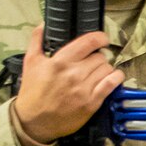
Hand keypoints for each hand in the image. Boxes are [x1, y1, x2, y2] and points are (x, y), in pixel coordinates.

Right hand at [13, 26, 122, 143]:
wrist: (33, 121)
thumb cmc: (32, 92)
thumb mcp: (30, 63)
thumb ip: (36, 41)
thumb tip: (42, 25)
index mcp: (60, 62)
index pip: (89, 42)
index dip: (99, 38)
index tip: (101, 39)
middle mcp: (74, 74)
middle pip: (100, 56)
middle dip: (98, 57)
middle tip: (92, 62)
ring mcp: (84, 89)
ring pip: (107, 69)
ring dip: (105, 68)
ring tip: (97, 71)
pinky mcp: (92, 102)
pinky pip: (112, 84)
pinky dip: (116, 78)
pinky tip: (112, 77)